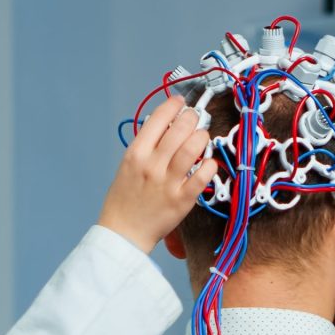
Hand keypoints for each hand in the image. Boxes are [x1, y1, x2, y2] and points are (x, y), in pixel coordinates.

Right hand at [98, 95, 217, 253]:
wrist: (124, 232)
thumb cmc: (125, 200)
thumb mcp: (128, 166)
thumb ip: (146, 147)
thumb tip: (167, 126)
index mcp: (136, 154)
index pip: (157, 119)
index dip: (173, 106)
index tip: (180, 102)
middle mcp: (152, 165)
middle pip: (179, 130)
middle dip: (192, 118)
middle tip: (196, 118)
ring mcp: (168, 182)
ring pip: (192, 149)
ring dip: (202, 138)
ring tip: (203, 138)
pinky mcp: (182, 200)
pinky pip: (201, 177)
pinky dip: (209, 166)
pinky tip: (209, 162)